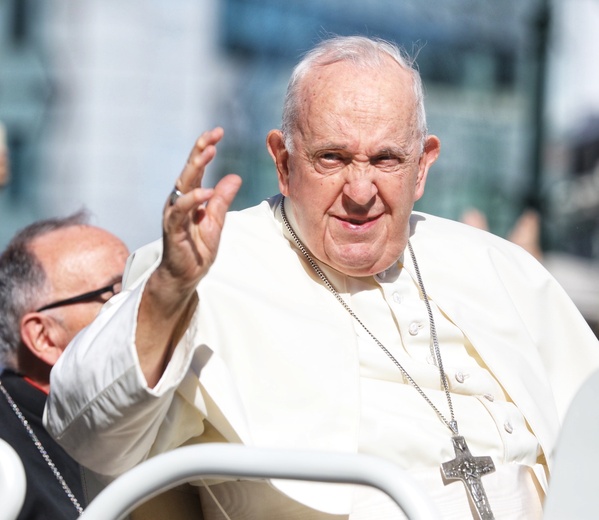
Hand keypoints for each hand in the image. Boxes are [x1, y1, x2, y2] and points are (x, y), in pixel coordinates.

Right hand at [137, 128, 240, 385]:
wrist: (184, 277)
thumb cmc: (196, 250)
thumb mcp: (216, 222)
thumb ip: (222, 200)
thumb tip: (234, 177)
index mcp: (190, 198)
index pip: (197, 168)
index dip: (205, 149)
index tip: (218, 132)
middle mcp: (179, 202)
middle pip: (188, 171)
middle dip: (200, 150)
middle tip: (213, 134)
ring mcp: (174, 215)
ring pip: (183, 186)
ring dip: (195, 168)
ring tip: (209, 152)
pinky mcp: (173, 230)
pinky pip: (181, 212)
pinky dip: (193, 201)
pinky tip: (206, 192)